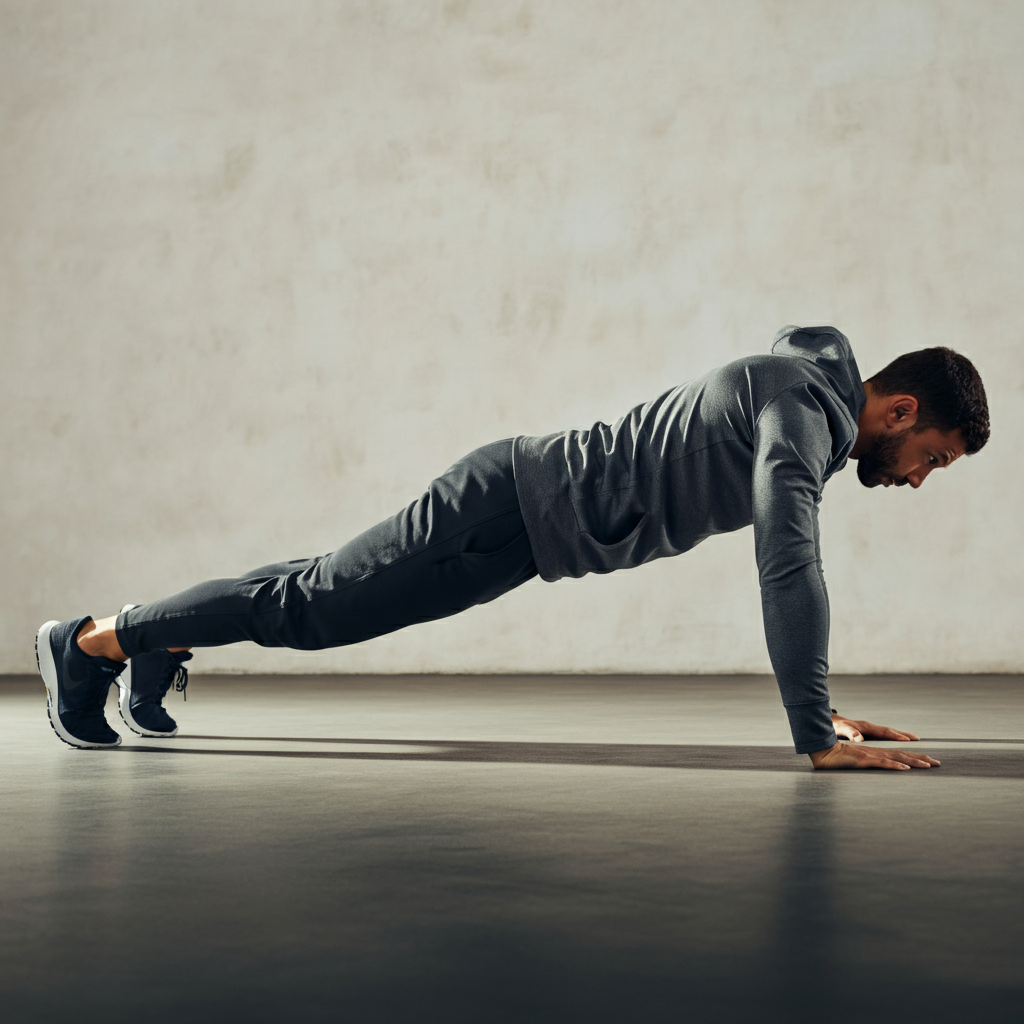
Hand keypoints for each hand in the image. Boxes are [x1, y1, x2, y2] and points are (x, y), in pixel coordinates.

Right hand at [808, 741, 939, 770]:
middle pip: (903, 755)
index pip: (900, 755)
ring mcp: (871, 756)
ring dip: (913, 762)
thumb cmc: (838, 759)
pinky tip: (904, 769)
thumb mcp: (857, 764)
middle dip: (921, 759)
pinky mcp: (864, 760)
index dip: (915, 758)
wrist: (824, 752)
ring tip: (928, 766)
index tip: (930, 762)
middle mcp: (877, 753)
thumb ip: (868, 766)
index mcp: (876, 754)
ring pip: (896, 758)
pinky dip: (894, 766)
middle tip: (938, 764)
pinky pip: (882, 763)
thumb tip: (878, 773)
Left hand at [831, 713, 919, 742]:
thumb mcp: (840, 729)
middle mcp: (870, 727)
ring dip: (901, 736)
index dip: (897, 736)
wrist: (828, 721)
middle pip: (891, 731)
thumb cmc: (834, 726)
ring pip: (889, 733)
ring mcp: (870, 730)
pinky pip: (884, 736)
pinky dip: (893, 738)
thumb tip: (860, 738)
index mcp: (866, 727)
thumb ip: (850, 733)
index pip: (885, 732)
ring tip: (914, 740)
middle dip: (905, 735)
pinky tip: (898, 743)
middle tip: (919, 740)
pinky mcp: (867, 733)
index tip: (909, 740)